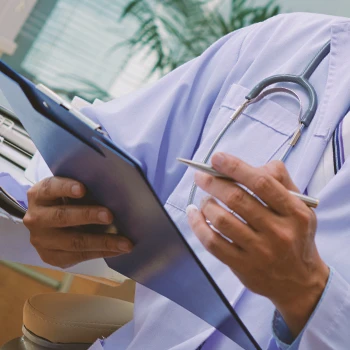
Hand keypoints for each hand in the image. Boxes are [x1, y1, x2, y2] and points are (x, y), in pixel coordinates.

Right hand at [24, 177, 131, 268]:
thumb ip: (83, 190)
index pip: (51, 188)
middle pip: (62, 217)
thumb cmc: (66, 201)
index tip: (83, 189)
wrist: (48, 223)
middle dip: (88, 216)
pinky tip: (118, 250)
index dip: (66, 188)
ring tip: (125, 243)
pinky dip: (102, 252)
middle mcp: (36, 218)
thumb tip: (114, 193)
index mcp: (39, 195)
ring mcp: (41, 240)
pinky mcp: (51, 257)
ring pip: (74, 242)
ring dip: (102, 242)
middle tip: (110, 216)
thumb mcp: (68, 191)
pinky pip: (79, 257)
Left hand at [187, 152, 328, 336]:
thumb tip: (251, 166)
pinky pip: (212, 243)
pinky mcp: (242, 266)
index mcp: (294, 212)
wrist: (299, 281)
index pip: (261, 183)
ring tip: (204, 198)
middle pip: (237, 199)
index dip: (235, 167)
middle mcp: (278, 232)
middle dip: (213, 182)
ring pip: (221, 220)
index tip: (217, 158)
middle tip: (201, 175)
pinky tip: (194, 214)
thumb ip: (280, 181)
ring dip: (206, 204)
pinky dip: (198, 225)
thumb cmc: (296, 236)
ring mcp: (259, 251)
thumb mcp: (301, 206)